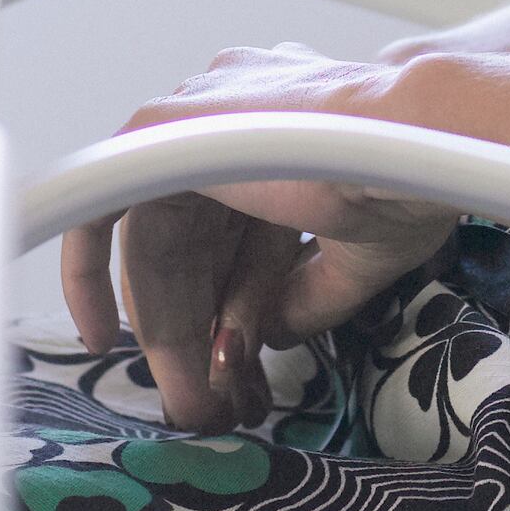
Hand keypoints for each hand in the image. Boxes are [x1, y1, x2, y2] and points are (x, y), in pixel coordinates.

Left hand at [58, 44, 471, 432]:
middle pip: (188, 238)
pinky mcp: (159, 129)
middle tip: (210, 400)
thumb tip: (264, 337)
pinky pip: (97, 206)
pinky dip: (89, 274)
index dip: (229, 298)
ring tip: (194, 398)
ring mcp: (193, 115)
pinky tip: (99, 334)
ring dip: (173, 326)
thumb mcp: (356, 254)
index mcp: (278, 124)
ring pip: (156, 238)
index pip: (231, 224)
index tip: (234, 357)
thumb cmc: (413, 179)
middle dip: (197, 327)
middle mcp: (230, 110)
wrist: (419, 139)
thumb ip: (302, 293)